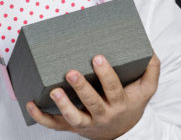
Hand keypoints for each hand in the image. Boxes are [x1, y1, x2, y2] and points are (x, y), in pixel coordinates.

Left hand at [27, 53, 159, 139]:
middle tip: (71, 72)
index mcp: (119, 103)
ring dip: (63, 105)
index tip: (97, 57)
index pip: (113, 89)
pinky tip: (30, 103)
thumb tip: (150, 50)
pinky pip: (54, 124)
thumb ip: (151, 71)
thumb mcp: (145, 90)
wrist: (122, 131)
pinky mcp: (71, 127)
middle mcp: (102, 115)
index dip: (106, 74)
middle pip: (93, 103)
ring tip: (54, 90)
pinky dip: (40, 116)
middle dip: (82, 88)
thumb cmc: (130, 104)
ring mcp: (85, 123)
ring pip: (74, 117)